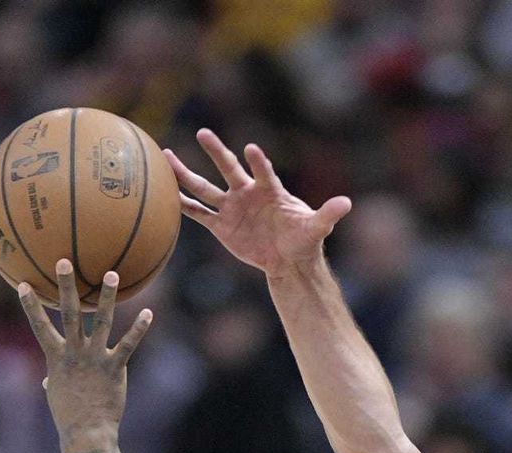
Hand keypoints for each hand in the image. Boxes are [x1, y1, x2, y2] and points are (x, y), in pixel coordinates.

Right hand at [18, 261, 152, 451]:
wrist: (87, 434)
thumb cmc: (70, 417)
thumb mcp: (57, 395)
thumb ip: (53, 380)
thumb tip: (48, 381)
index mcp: (56, 357)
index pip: (39, 326)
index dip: (31, 305)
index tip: (23, 283)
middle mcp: (74, 352)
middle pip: (69, 313)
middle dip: (66, 286)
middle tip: (65, 261)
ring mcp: (95, 358)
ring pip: (102, 321)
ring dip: (107, 296)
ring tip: (111, 274)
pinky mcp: (114, 368)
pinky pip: (128, 344)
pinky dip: (138, 328)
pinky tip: (148, 312)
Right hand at [164, 131, 350, 277]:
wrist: (288, 260)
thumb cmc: (303, 240)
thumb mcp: (317, 228)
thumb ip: (328, 214)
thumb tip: (347, 203)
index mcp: (269, 190)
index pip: (263, 171)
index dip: (258, 162)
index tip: (250, 150)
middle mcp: (246, 193)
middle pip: (228, 169)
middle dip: (216, 152)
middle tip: (203, 133)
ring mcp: (231, 208)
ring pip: (204, 188)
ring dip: (185, 174)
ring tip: (165, 155)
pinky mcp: (221, 226)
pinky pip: (199, 213)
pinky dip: (183, 205)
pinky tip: (166, 193)